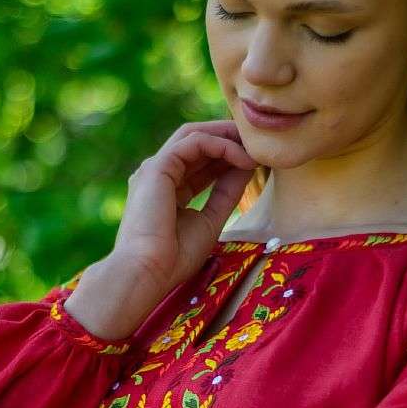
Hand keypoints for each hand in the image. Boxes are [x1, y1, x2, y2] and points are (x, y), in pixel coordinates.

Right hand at [117, 120, 258, 288]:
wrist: (148, 272)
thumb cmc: (175, 258)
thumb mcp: (210, 220)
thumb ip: (226, 193)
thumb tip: (247, 167)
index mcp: (168, 189)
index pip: (200, 161)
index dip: (229, 156)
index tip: (257, 159)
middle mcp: (159, 174)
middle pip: (197, 142)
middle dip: (228, 138)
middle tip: (258, 142)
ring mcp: (155, 168)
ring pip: (194, 135)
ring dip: (226, 136)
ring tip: (254, 145)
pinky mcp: (158, 166)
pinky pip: (194, 142)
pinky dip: (221, 146)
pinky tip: (243, 158)